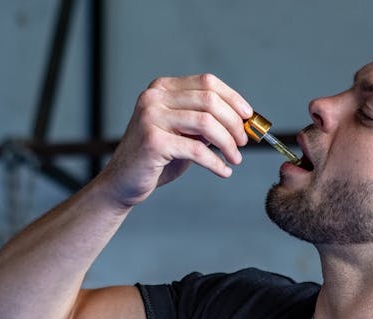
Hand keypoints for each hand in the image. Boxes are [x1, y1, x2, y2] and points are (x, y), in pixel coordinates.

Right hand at [96, 74, 253, 208]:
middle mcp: (154, 97)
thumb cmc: (156, 158)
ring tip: (236, 158)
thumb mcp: (184, 133)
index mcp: (162, 88)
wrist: (123, 182)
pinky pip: (197, 150)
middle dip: (234, 123)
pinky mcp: (153, 141)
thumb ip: (206, 123)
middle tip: (243, 142)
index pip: (207, 83)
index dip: (233, 99)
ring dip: (228, 143)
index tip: (249, 117)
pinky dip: (216, 163)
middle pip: (210, 101)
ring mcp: (151, 117)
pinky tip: (223, 171)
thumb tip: (243, 121)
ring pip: (206, 123)